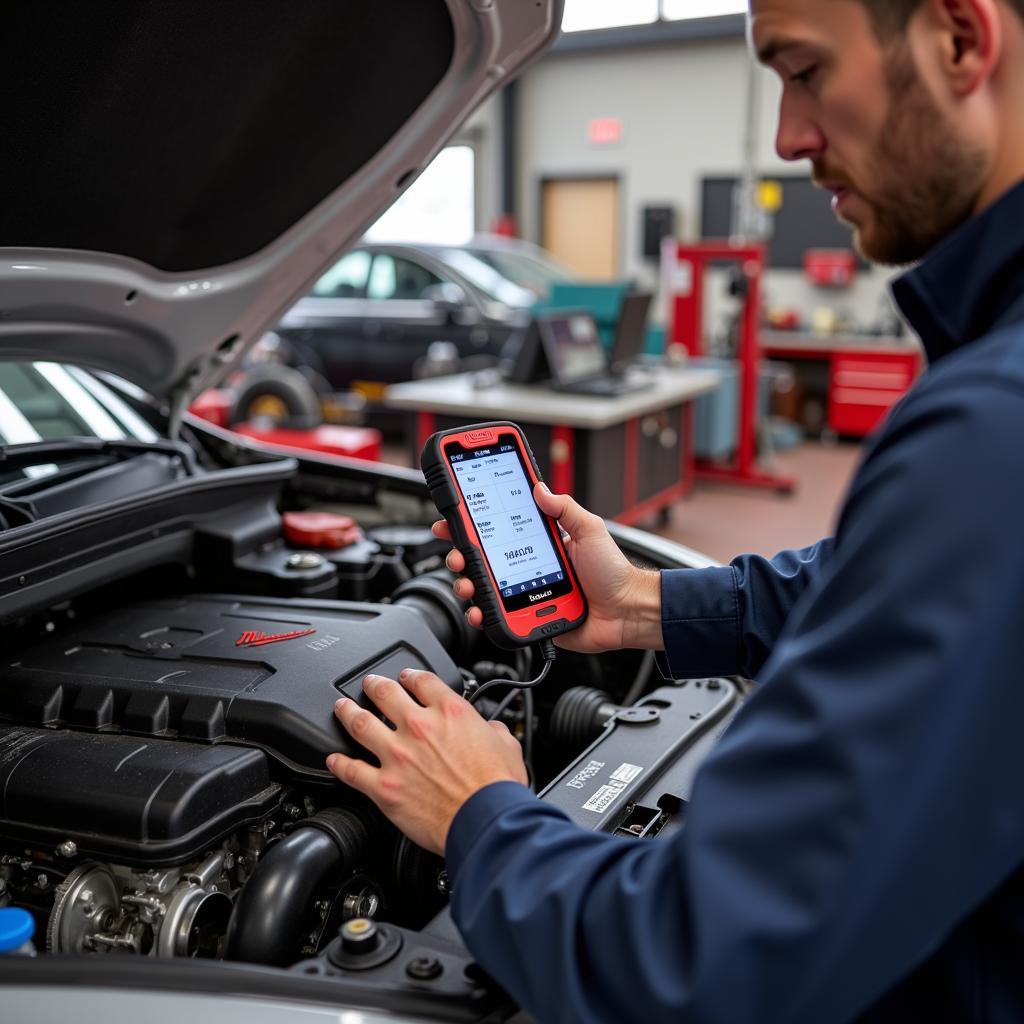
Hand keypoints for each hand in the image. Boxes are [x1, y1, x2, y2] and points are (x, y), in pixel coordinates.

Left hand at [326, 670, 527, 855]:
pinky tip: (333, 760)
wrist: (485, 821)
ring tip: (341, 707)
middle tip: (368, 684)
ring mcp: (397, 756)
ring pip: (360, 723)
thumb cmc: (497, 788)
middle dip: (373, 685)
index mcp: (450, 712)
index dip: (410, 675)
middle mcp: (419, 727)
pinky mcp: (384, 787)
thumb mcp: (506, 745)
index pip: (422, 681)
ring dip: (346, 712)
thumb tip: (490, 730)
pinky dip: (339, 764)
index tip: (405, 677)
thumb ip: (493, 730)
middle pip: (385, 693)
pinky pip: (352, 771)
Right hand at [433, 483, 662, 653]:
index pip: (498, 531)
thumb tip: (540, 487)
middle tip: (456, 555)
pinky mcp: (528, 618)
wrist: (627, 611)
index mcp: (538, 544)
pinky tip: (478, 610)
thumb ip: (565, 508)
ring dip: (466, 584)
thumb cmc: (613, 571)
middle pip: (482, 560)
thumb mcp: (590, 529)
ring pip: (484, 589)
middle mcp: (526, 567)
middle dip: (460, 555)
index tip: (453, 517)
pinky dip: (482, 614)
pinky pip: (499, 617)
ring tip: (466, 584)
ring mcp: (524, 593)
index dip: (473, 525)